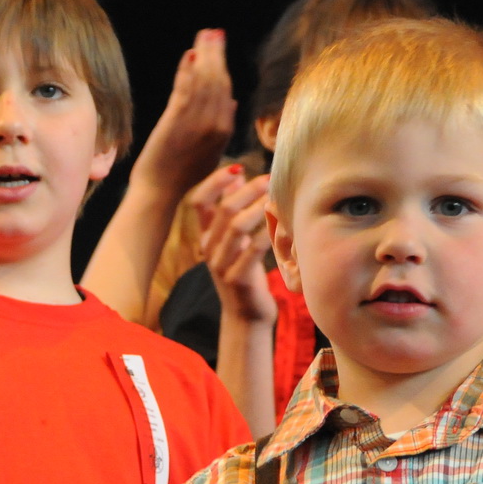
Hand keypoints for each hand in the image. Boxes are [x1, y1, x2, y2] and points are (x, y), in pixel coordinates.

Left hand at [128, 29, 236, 200]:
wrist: (161, 193)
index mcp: (224, 131)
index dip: (223, 67)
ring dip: (204, 55)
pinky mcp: (177, 122)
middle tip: (213, 34)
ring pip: (204, 81)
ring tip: (203, 37)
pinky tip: (188, 55)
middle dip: (216, 54)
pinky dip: (187, 70)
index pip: (227, 91)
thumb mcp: (209, 153)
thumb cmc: (182, 177)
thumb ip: (220, 127)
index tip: (219, 48)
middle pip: (219, 81)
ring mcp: (197, 123)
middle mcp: (215, 125)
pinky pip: (186, 88)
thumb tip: (231, 103)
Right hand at [202, 172, 276, 324]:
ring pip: (236, 227)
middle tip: (269, 179)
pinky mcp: (237, 279)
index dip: (215, 181)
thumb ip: (231, 209)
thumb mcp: (234, 239)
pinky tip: (283, 224)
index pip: (199, 201)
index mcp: (205, 236)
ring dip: (259, 208)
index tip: (238, 167)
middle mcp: (208, 249)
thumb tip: (236, 174)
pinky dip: (269, 232)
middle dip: (248, 190)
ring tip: (277, 198)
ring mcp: (221, 265)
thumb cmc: (245, 271)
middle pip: (223, 209)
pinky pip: (254, 249)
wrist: (246, 316)